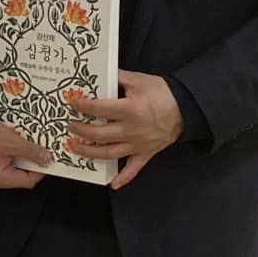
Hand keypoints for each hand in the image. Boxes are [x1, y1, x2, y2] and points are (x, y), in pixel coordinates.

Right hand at [0, 122, 53, 189]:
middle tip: (36, 149)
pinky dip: (11, 154)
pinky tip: (12, 144)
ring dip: (20, 156)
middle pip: (21, 175)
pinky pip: (4, 163)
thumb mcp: (11, 142)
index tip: (47, 159)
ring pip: (13, 168)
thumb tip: (46, 159)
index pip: (28, 181)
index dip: (41, 170)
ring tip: (22, 144)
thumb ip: (31, 152)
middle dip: (30, 161)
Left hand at [66, 70, 183, 189]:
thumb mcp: (139, 80)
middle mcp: (132, 130)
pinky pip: (134, 169)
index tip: (72, 103)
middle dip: (80, 131)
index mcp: (130, 109)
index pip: (99, 109)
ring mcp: (138, 144)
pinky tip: (112, 184)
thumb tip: (100, 73)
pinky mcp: (146, 153)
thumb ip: (118, 77)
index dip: (83, 106)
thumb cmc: (163, 93)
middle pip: (99, 135)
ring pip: (109, 153)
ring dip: (90, 153)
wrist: (187, 108)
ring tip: (76, 148)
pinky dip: (123, 178)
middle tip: (70, 126)